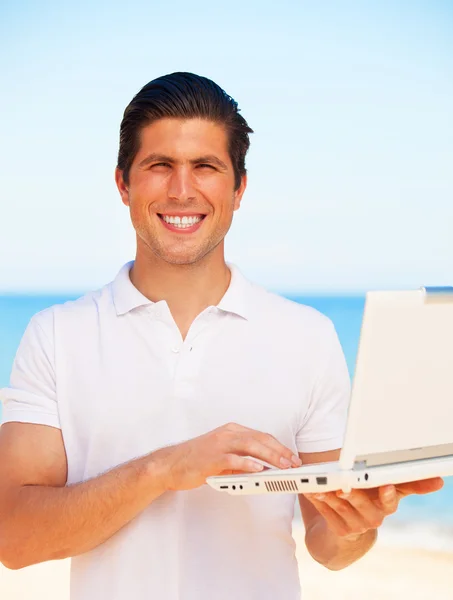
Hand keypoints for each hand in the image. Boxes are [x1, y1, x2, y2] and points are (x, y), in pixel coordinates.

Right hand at [158, 422, 301, 490]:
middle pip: (260, 439)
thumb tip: (262, 468)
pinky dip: (249, 464)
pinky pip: (234, 459)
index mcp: (231, 431)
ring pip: (251, 446)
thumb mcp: (222, 455)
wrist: (170, 465)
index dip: (279, 446)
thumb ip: (241, 459)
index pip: (261, 436)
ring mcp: (220, 444)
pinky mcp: (212, 458)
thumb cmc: (196, 461)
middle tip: (294, 463)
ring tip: (283, 466)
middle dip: (280, 451)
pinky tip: (260, 470)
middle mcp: (227, 434)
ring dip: (270, 456)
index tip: (292, 457)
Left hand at [304, 477, 443, 539]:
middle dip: (354, 494)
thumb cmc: (369, 500)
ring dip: (330, 495)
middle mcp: (375, 518)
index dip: (389, 494)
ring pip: (342, 508)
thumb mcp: (388, 488)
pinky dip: (318, 500)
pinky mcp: (340, 531)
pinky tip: (310, 490)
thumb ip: (408, 481)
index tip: (387, 487)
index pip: (392, 499)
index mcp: (387, 504)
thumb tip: (439, 480)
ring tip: (320, 485)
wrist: (348, 532)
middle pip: (364, 504)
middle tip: (344, 485)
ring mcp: (357, 526)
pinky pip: (327, 514)